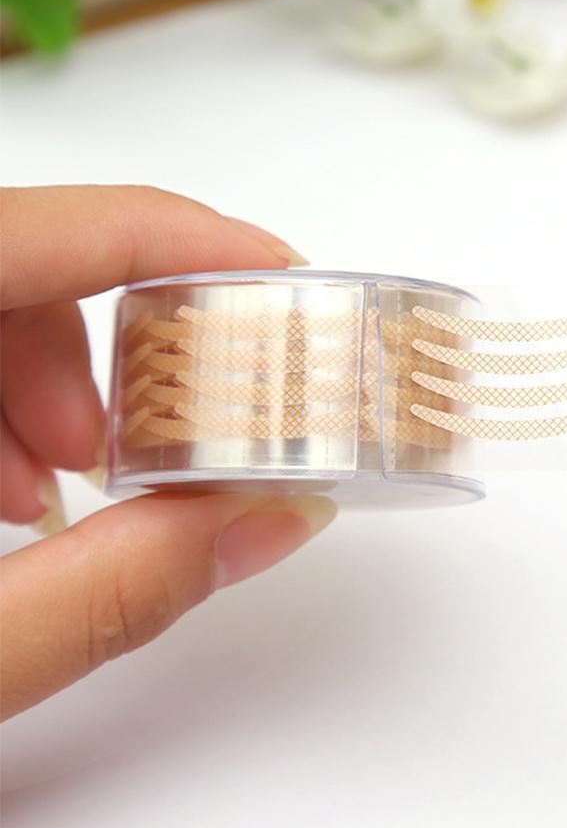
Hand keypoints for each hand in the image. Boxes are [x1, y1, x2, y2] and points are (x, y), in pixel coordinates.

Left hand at [0, 185, 336, 720]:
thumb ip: (111, 595)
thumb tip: (279, 521)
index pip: (36, 232)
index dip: (170, 232)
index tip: (275, 269)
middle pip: (15, 252)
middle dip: (107, 342)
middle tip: (137, 443)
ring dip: (47, 381)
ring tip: (63, 488)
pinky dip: (2, 404)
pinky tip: (11, 495)